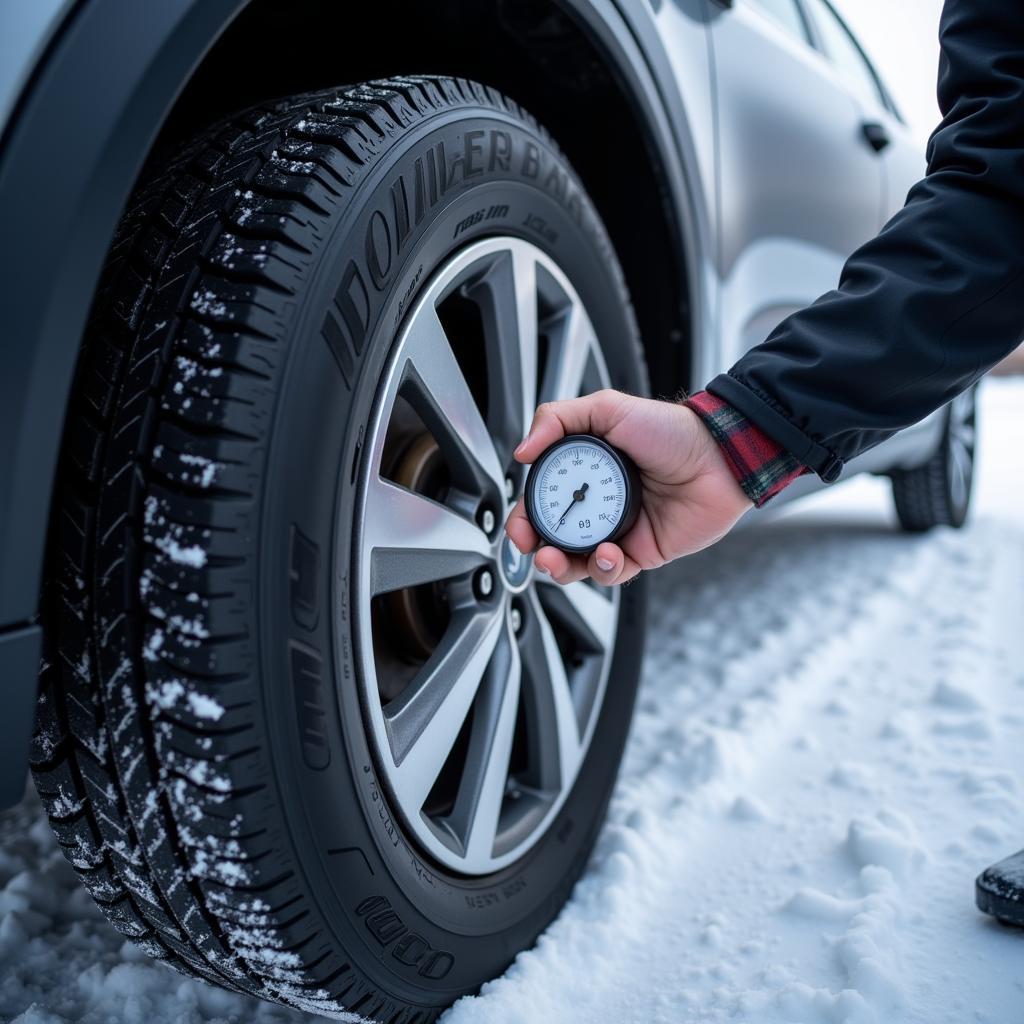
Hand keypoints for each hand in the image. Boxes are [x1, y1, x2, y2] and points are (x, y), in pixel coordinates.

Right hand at [505, 390, 751, 585]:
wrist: (720, 458)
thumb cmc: (672, 431)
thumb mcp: (608, 408)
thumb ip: (557, 419)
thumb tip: (521, 449)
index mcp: (584, 471)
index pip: (543, 500)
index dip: (525, 516)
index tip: (519, 525)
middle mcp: (598, 503)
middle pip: (554, 536)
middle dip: (536, 548)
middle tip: (532, 547)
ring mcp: (619, 530)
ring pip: (577, 562)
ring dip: (561, 566)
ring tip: (557, 560)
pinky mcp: (642, 552)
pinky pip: (613, 572)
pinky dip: (604, 568)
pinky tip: (608, 554)